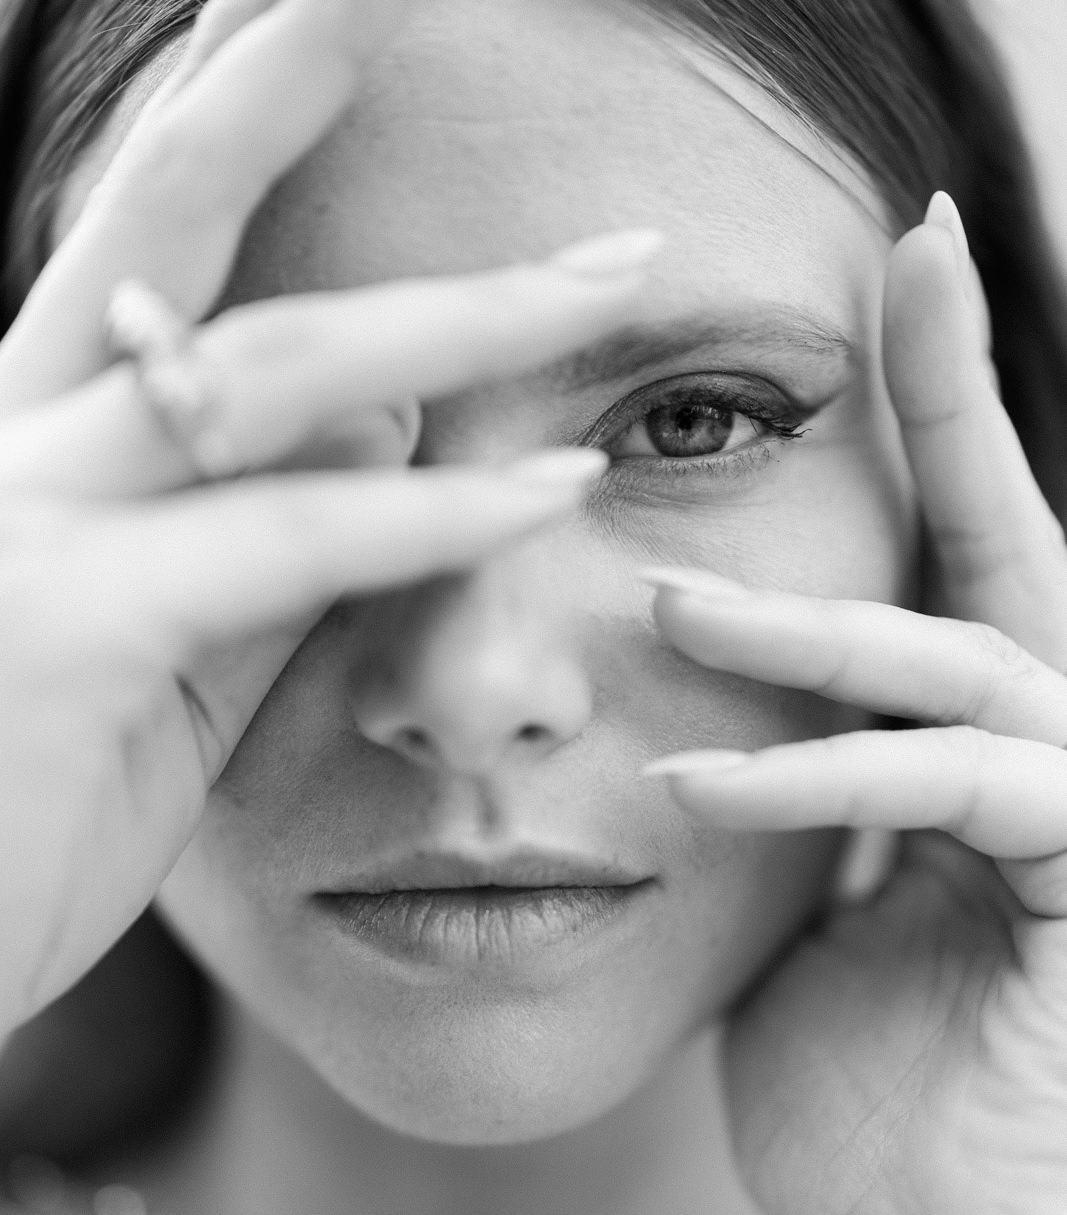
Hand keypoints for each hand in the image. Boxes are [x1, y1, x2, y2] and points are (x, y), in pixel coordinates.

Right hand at [0, 0, 657, 1031]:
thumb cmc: (15, 829)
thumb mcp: (156, 671)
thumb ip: (256, 555)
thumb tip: (378, 451)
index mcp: (26, 455)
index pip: (134, 260)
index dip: (218, 136)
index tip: (305, 36)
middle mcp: (9, 454)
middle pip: (171, 239)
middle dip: (282, 99)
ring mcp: (29, 528)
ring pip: (265, 370)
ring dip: (454, 315)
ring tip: (603, 271)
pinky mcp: (74, 630)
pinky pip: (290, 542)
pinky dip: (434, 519)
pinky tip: (552, 485)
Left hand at [646, 197, 1066, 1214]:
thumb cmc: (854, 1112)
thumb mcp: (788, 923)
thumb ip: (784, 804)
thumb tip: (707, 717)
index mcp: (974, 761)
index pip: (951, 571)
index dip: (935, 421)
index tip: (886, 286)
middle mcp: (1052, 765)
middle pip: (1013, 553)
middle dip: (955, 408)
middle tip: (892, 264)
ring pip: (972, 660)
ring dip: (816, 631)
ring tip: (672, 612)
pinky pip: (970, 786)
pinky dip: (831, 781)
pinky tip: (705, 792)